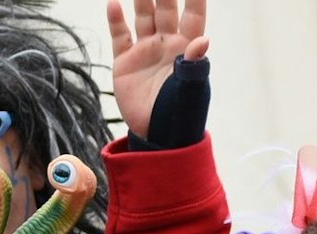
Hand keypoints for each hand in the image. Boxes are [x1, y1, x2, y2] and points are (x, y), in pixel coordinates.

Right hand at [109, 0, 208, 141]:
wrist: (157, 137)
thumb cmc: (181, 115)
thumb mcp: (191, 91)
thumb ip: (194, 66)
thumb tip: (203, 40)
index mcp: (188, 48)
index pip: (193, 14)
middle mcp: (167, 44)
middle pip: (166, 7)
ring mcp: (146, 51)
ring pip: (143, 15)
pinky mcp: (125, 62)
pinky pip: (120, 35)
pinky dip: (116, 20)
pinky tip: (113, 4)